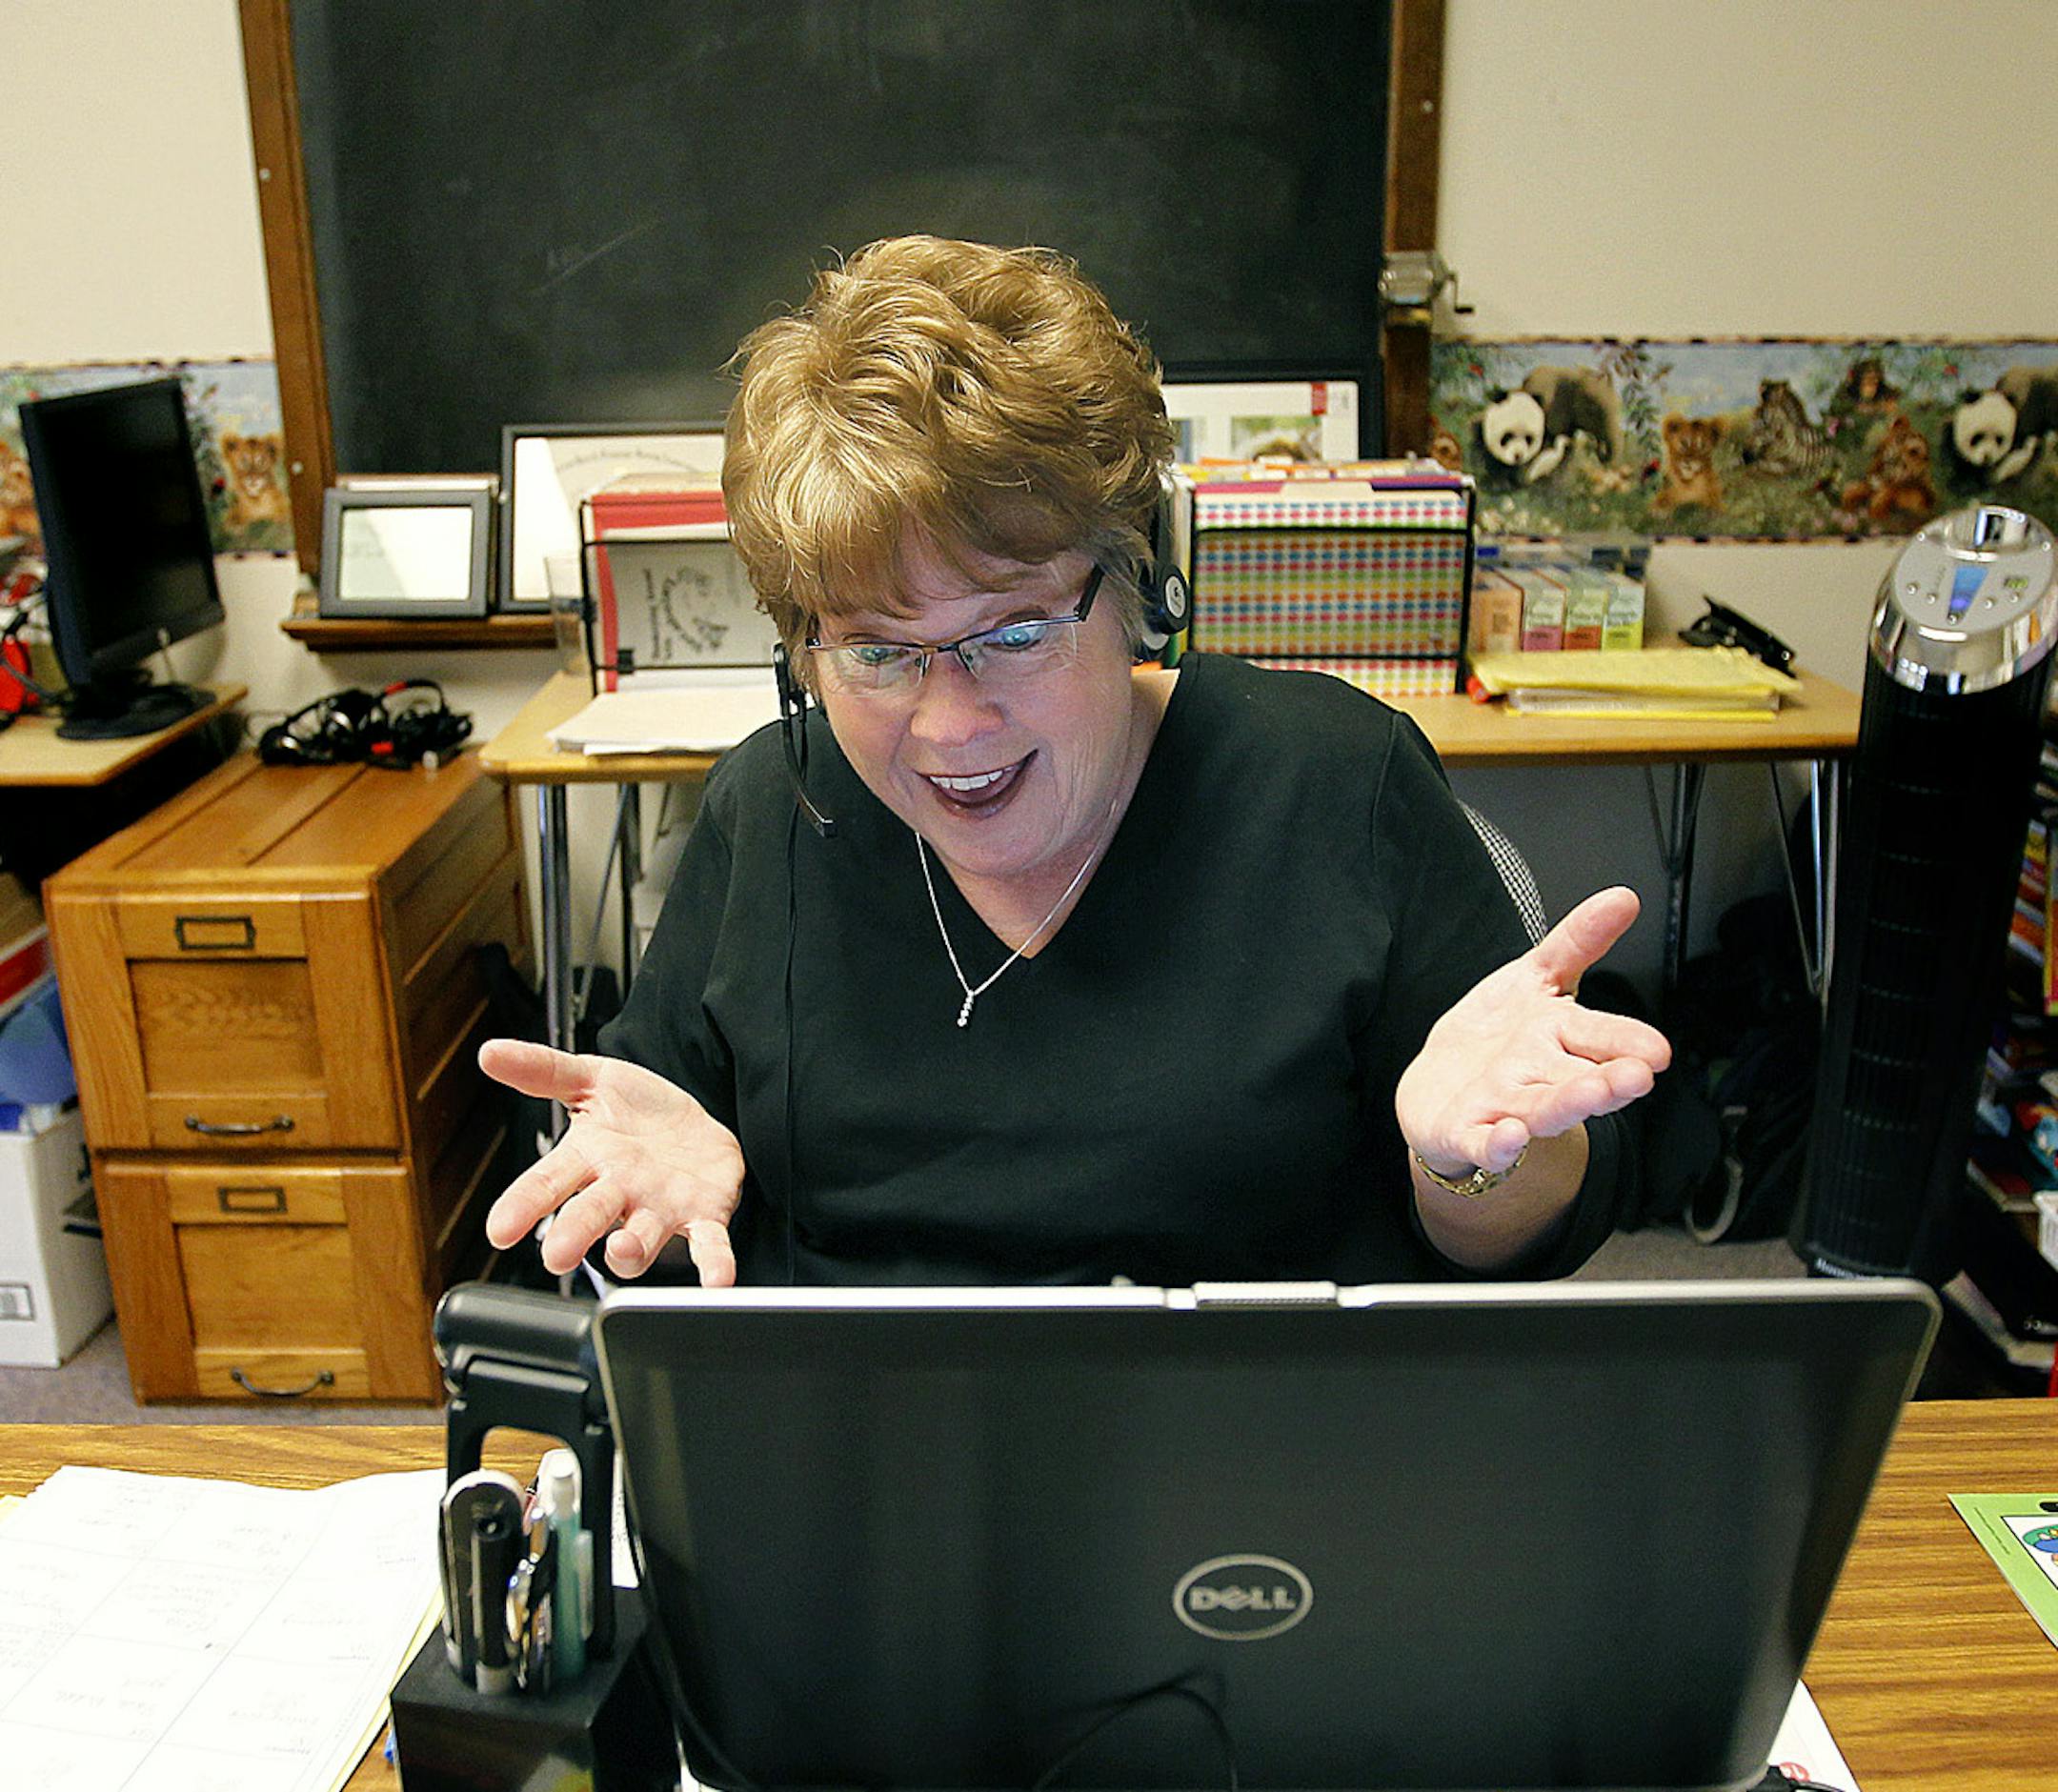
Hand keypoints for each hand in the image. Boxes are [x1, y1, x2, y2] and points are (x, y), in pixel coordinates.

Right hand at [479, 1039, 745, 1284]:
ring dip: (632, 1250)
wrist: (696, 1128)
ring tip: (622, 1248)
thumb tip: (489, 1052)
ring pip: (641, 1240)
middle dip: (573, 1236)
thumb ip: (545, 1070)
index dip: (522, 1206)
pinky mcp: (703, 1216)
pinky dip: (713, 1263)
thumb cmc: (639, 1112)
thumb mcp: (593, 1080)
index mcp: (587, 1161)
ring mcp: (659, 1209)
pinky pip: (709, 1245)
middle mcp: (619, 1193)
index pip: (545, 1185)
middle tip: (558, 1255)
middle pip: (589, 1217)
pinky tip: (717, 1279)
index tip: (500, 1230)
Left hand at [1394, 887, 1670, 1177]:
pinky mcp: (1468, 1133)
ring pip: (1542, 1109)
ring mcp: (1506, 1109)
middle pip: (1580, 1079)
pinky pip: (1485, 1142)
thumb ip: (1577, 942)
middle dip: (1609, 1080)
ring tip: (1592, 1095)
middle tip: (1637, 1075)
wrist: (1440, 1089)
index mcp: (1562, 1039)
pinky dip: (1498, 1144)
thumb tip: (1623, 898)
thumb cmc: (1496, 1037)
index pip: (1602, 1038)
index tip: (1657, 1050)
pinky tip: (1510, 1136)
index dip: (1628, 1043)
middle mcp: (1541, 1078)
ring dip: (1567, 1105)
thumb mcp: (1534, 979)